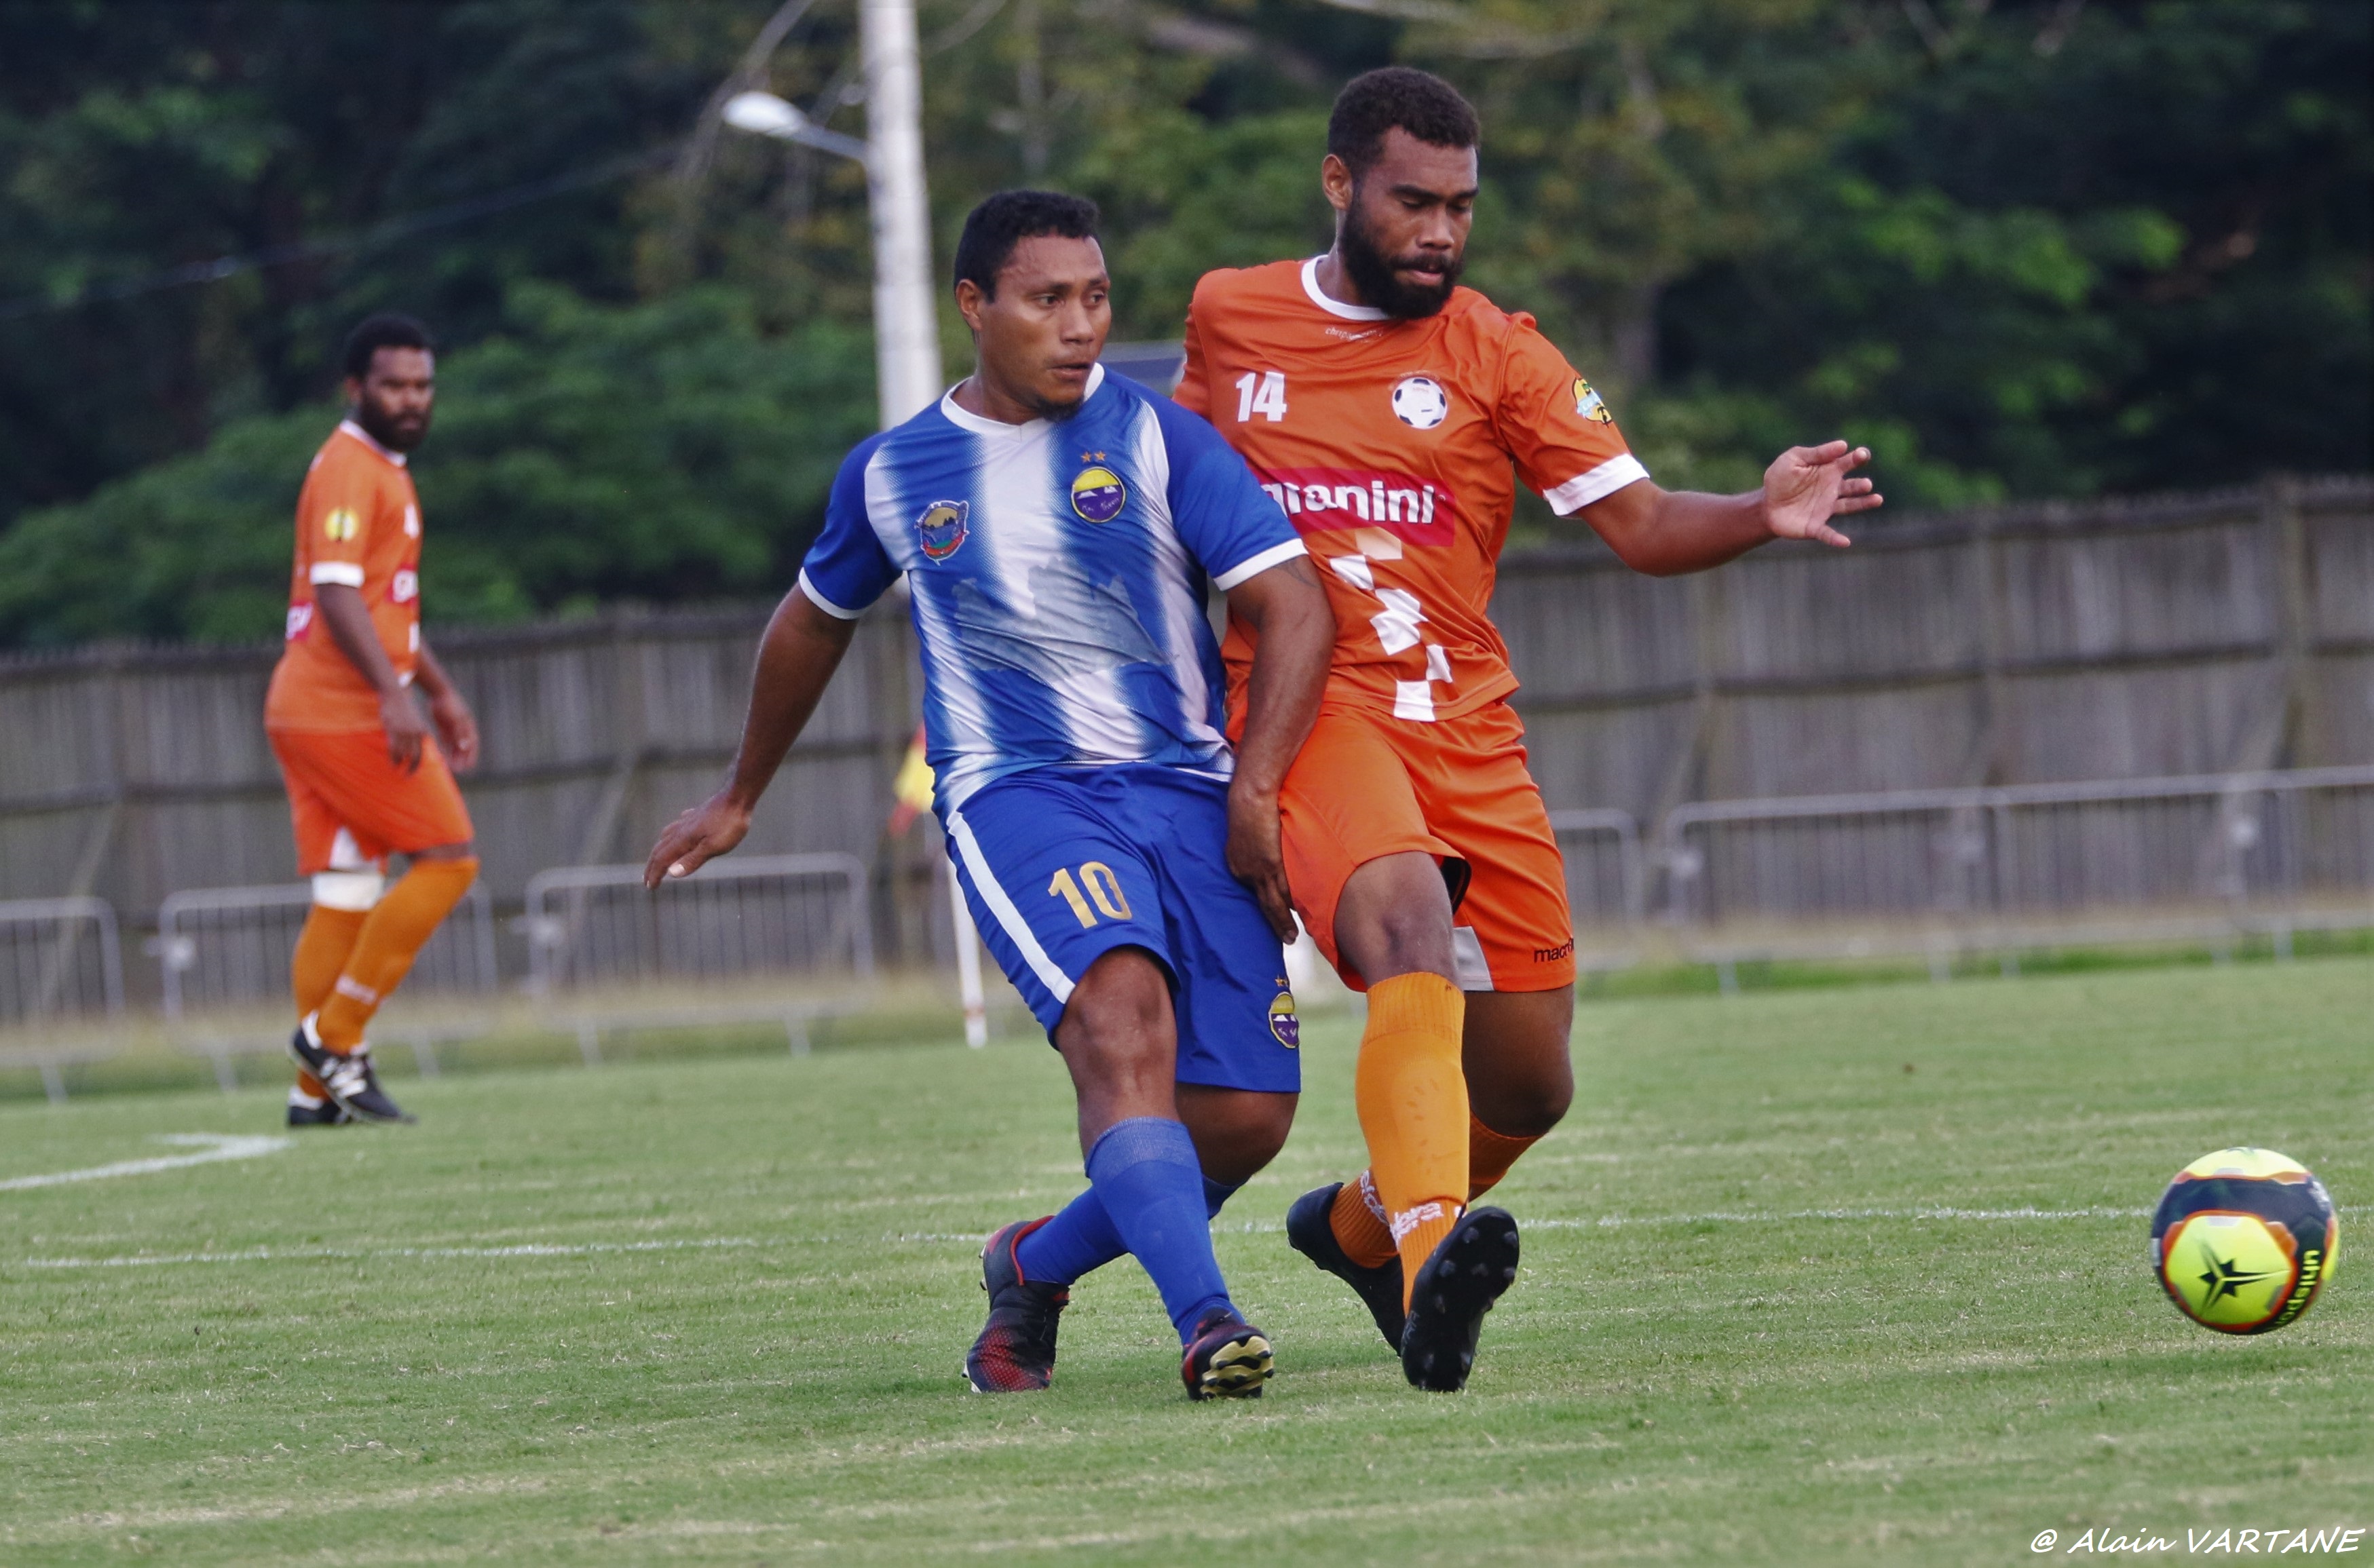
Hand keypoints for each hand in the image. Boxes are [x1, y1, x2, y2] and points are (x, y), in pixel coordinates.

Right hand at [378, 688, 430, 772]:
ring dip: (399, 764)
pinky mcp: (394, 730)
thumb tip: (410, 749)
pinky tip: (392, 763)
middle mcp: (416, 733)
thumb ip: (413, 735)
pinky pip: (394, 748)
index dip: (418, 764)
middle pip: (416, 756)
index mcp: (421, 732)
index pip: (422, 752)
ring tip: (396, 770)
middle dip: (411, 768)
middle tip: (407, 776)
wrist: (395, 696)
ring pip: (403, 754)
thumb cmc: (402, 711)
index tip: (413, 772)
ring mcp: (405, 732)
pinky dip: (393, 758)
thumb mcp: (412, 723)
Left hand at [430, 689, 479, 772]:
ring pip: (455, 746)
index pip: (472, 745)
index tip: (468, 767)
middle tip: (458, 771)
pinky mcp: (445, 727)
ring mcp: (454, 728)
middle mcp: (463, 729)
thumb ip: (460, 733)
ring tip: (450, 767)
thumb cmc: (449, 704)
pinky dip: (445, 749)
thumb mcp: (455, 719)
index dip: (471, 756)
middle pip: (464, 747)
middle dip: (462, 759)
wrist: (438, 692)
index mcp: (469, 727)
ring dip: (454, 756)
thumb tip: (465, 747)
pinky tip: (442, 757)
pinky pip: (446, 742)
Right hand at [643, 791, 752, 889]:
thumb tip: (671, 873)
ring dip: (659, 850)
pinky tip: (678, 834)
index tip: (650, 887)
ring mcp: (688, 821)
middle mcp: (681, 830)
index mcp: (683, 840)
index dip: (655, 874)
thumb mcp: (713, 846)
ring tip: (658, 859)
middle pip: (660, 849)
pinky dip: (672, 835)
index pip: (662, 860)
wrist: (737, 797)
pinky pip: (678, 827)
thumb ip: (692, 860)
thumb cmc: (729, 823)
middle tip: (647, 879)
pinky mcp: (697, 816)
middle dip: (652, 865)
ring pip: (667, 837)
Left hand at [1225, 782, 1298, 943]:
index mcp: (1237, 865)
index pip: (1254, 892)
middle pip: (1262, 904)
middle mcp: (1244, 872)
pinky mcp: (1270, 866)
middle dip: (1274, 923)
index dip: (1267, 904)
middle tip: (1286, 938)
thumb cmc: (1250, 806)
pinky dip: (1292, 905)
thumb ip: (1255, 848)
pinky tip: (1300, 915)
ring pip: (1273, 903)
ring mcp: (1257, 871)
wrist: (1251, 795)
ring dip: (1284, 921)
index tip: (1275, 916)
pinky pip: (1284, 891)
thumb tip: (1267, 854)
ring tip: (1292, 937)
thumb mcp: (1247, 833)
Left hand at [1762, 440, 1881, 546]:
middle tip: (1866, 484)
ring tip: (1877, 499)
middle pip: (1852, 486)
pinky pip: (1827, 533)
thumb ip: (1816, 453)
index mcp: (1828, 471)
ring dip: (1862, 504)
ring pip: (1848, 506)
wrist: (1766, 504)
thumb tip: (1843, 445)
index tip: (1862, 455)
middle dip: (1861, 485)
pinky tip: (1846, 542)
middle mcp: (1832, 490)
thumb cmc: (1781, 479)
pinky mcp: (1815, 526)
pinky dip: (1836, 539)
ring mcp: (1826, 508)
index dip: (1857, 458)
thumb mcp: (1794, 459)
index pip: (1847, 462)